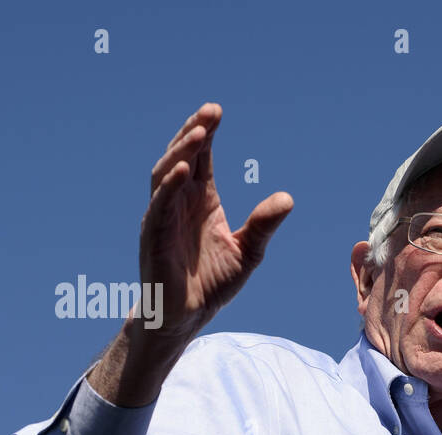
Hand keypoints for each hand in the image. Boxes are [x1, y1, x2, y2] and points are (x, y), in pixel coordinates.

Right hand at [139, 102, 292, 338]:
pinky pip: (159, 207)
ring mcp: (162, 218)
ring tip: (198, 133)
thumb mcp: (248, 252)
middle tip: (210, 111)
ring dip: (181, 152)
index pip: (202, 159)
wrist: (185, 317)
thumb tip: (288, 198)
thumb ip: (263, 225)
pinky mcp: (153, 238)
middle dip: (194, 133)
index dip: (207, 134)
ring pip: (166, 175)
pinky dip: (168, 187)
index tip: (217, 111)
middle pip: (182, 157)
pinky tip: (182, 171)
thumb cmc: (211, 283)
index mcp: (200, 201)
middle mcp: (178, 203)